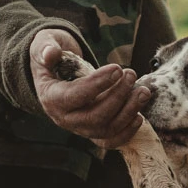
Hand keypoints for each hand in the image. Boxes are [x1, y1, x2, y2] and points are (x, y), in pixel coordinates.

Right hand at [31, 29, 150, 148]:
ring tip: (143, 91)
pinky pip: (110, 141)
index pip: (75, 96)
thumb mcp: (43, 45)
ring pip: (106, 129)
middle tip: (131, 74)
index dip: (97, 84)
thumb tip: (50, 53)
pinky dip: (127, 133)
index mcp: (51, 98)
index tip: (117, 69)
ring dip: (128, 112)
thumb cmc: (52, 58)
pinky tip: (139, 116)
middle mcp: (64, 118)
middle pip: (95, 117)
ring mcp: (79, 128)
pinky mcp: (93, 132)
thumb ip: (46, 48)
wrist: (55, 74)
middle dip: (117, 96)